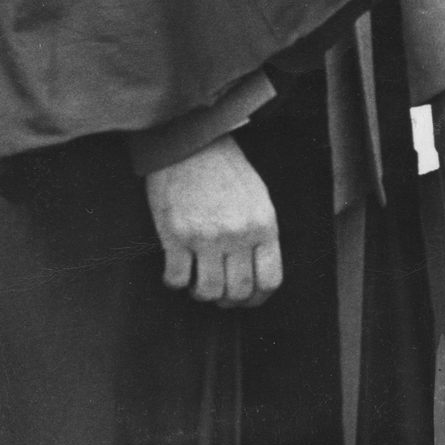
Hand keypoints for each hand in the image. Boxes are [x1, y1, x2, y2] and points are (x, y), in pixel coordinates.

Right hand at [143, 135, 281, 305]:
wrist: (191, 143)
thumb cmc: (226, 170)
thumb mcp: (259, 198)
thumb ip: (262, 234)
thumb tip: (258, 270)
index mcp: (263, 225)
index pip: (270, 280)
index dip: (258, 298)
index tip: (247, 299)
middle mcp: (238, 235)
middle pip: (239, 291)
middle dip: (229, 301)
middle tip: (219, 295)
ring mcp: (206, 237)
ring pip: (208, 291)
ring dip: (202, 295)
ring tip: (197, 285)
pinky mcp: (176, 235)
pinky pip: (177, 278)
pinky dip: (175, 283)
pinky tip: (175, 274)